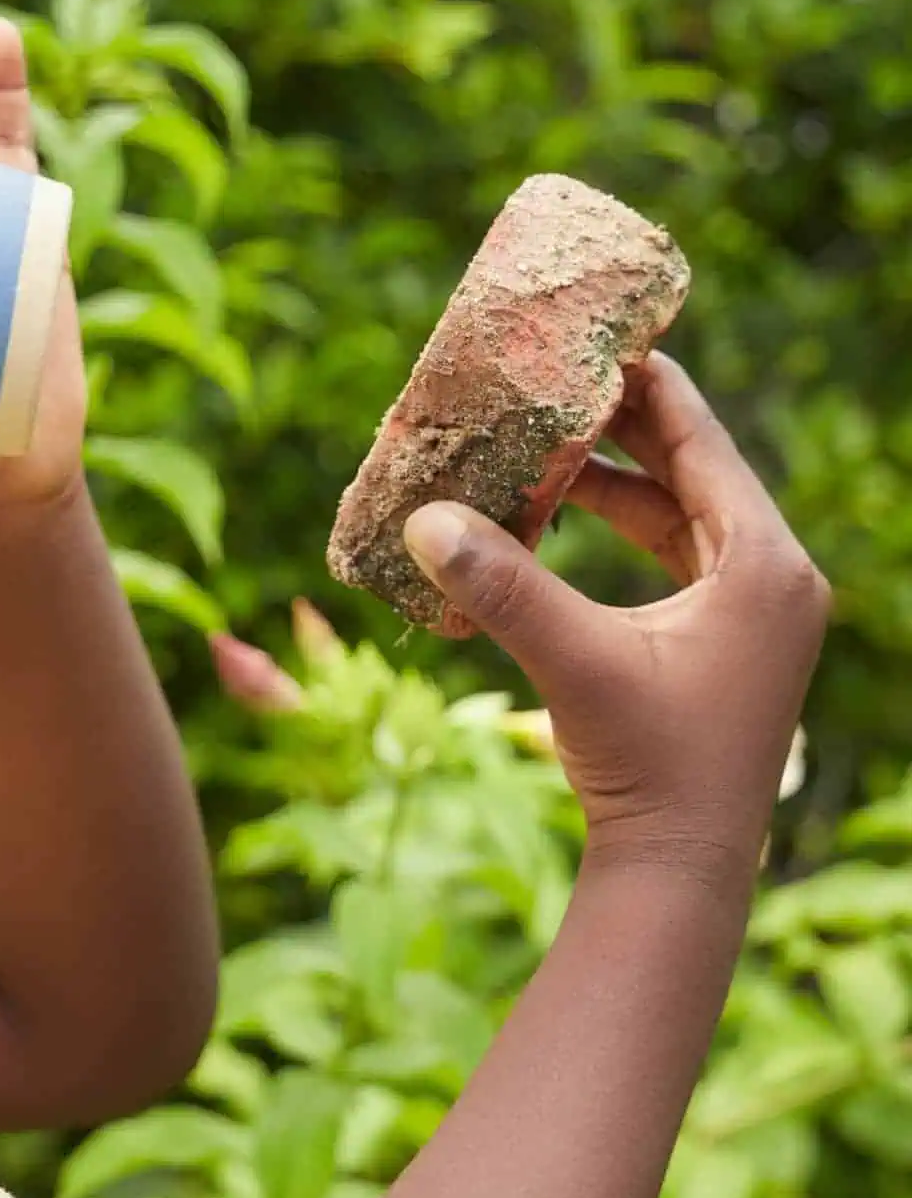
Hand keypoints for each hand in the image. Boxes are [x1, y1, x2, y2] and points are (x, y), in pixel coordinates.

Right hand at [401, 353, 830, 880]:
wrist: (680, 866)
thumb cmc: (649, 763)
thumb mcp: (574, 660)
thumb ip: (504, 584)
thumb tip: (425, 517)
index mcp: (765, 564)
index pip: (702, 441)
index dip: (645, 383)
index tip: (594, 331)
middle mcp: (771, 575)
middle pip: (690, 466)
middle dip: (616, 423)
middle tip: (550, 372)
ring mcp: (750, 608)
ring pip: (675, 508)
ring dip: (608, 476)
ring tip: (539, 436)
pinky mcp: (721, 636)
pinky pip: (668, 549)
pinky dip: (615, 524)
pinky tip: (555, 511)